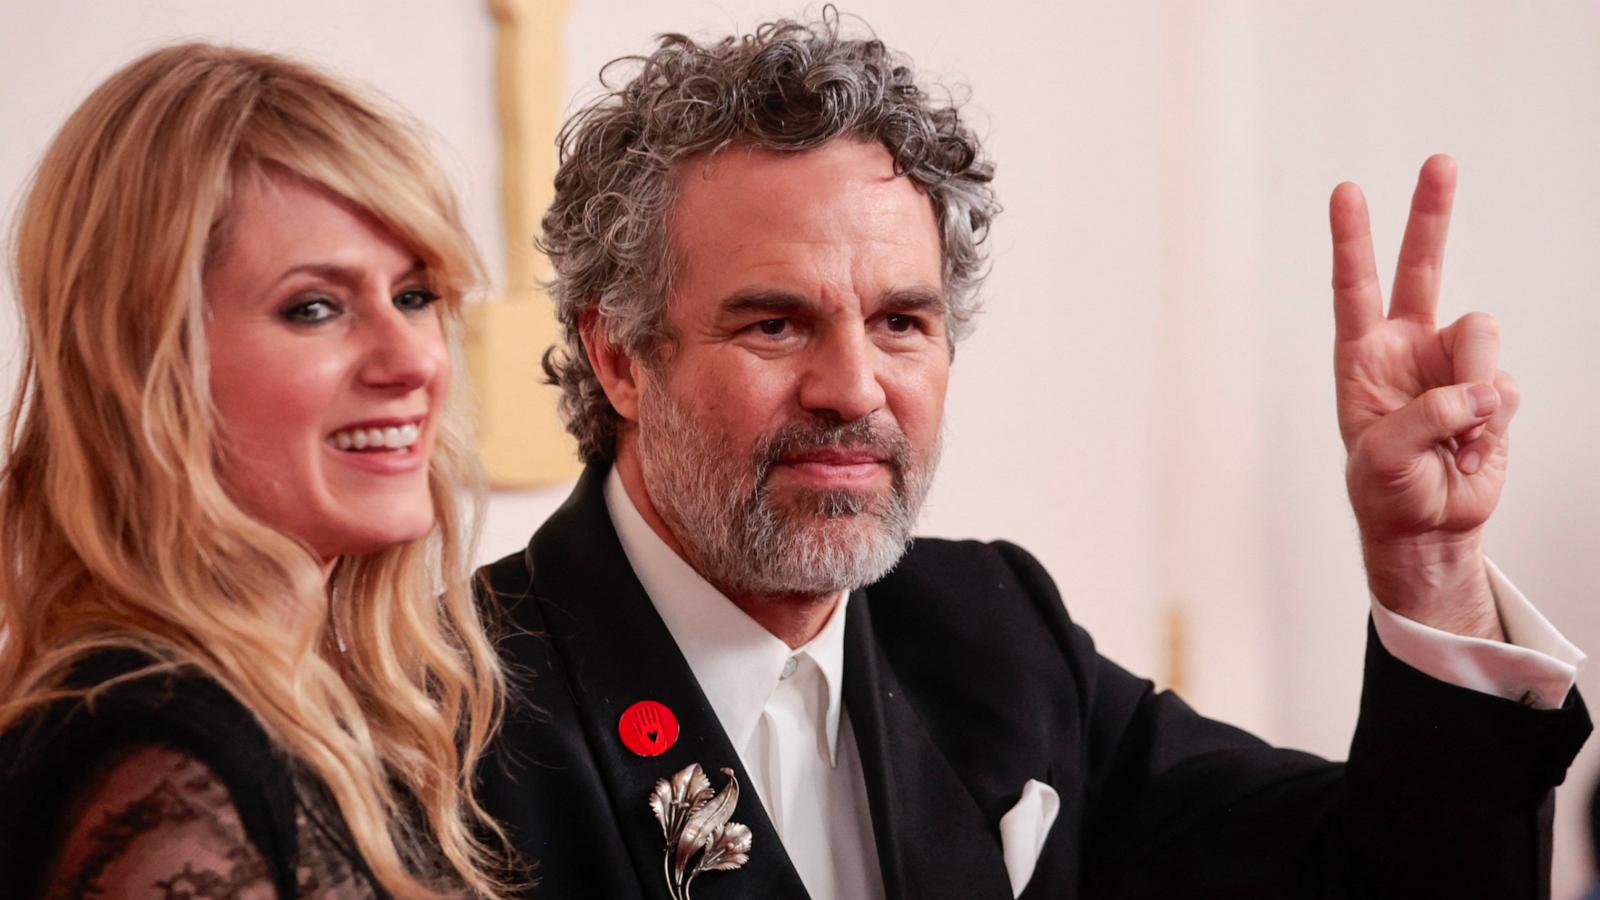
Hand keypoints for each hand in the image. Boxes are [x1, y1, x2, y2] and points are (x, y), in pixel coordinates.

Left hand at [1330, 155, 1513, 639]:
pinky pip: (1504, 387)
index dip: (1351, 241)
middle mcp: (1409, 348)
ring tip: (1455, 434)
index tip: (1346, 191)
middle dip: (1430, 214)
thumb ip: (1425, 417)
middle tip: (1440, 162)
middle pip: (1422, 268)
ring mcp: (1453, 364)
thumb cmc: (1386, 490)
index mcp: (1363, 357)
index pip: (1354, 289)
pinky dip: (1493, 422)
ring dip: (1473, 385)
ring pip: (1481, 335)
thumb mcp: (1383, 458)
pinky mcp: (1492, 390)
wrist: (1428, 527)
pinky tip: (1473, 446)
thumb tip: (1478, 390)